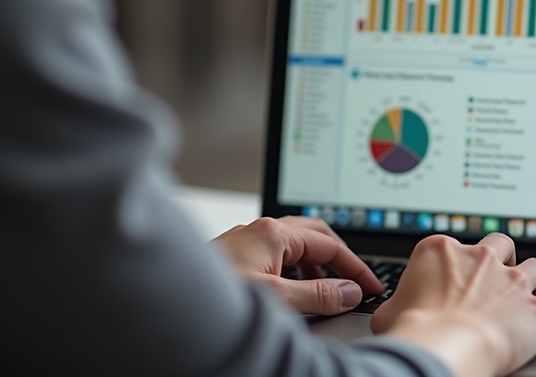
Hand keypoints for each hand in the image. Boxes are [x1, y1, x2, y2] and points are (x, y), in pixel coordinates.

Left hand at [214, 216, 383, 314]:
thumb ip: (319, 295)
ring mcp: (244, 240)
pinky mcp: (232, 255)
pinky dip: (292, 268)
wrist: (164, 305)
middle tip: (354, 280)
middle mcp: (259, 230)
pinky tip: (290, 289)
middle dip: (338, 256)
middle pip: (314, 234)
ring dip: (314, 263)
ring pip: (293, 243)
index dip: (355, 267)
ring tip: (326, 288)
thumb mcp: (277, 300)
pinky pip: (274, 254)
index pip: (330, 244)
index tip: (371, 285)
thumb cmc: (212, 299)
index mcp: (274, 233)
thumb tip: (350, 292)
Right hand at [372, 233, 535, 376]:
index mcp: (442, 251)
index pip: (454, 246)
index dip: (459, 263)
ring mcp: (512, 281)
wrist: (443, 346)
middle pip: (502, 244)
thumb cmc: (413, 330)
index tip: (459, 276)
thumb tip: (393, 311)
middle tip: (502, 276)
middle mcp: (482, 258)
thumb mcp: (388, 312)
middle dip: (504, 258)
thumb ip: (397, 302)